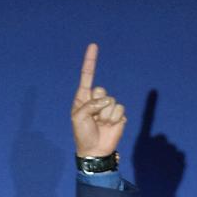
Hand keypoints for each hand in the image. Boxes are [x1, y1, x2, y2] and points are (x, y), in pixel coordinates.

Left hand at [71, 42, 127, 157]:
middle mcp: (96, 99)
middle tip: (93, 119)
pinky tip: (109, 126)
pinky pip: (119, 109)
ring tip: (100, 125)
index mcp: (83, 98)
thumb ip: (90, 104)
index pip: (87, 76)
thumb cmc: (82, 134)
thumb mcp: (78, 117)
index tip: (93, 45)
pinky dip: (113, 119)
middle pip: (101, 90)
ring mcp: (108, 106)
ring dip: (104, 116)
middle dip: (97, 105)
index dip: (90, 61)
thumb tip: (106, 101)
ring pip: (111, 101)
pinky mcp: (118, 114)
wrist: (95, 150)